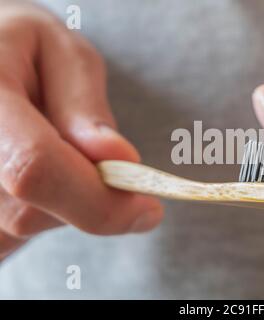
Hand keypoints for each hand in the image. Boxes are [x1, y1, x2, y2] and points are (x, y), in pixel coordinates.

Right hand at [0, 2, 162, 260]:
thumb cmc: (22, 48)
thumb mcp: (63, 54)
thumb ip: (85, 108)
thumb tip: (120, 161)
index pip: (35, 167)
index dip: (97, 201)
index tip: (148, 210)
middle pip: (30, 211)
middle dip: (83, 197)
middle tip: (91, 155)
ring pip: (20, 228)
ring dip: (60, 202)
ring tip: (49, 149)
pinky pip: (8, 234)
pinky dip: (39, 210)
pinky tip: (37, 171)